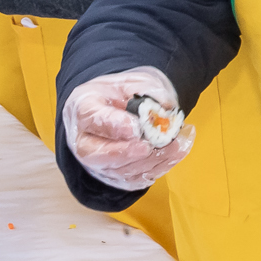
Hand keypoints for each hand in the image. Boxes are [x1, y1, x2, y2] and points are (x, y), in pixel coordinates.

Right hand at [63, 68, 191, 188]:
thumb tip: (166, 105)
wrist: (121, 109)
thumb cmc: (123, 94)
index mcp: (83, 108)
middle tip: (148, 147)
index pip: (92, 118)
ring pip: (119, 170)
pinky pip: (135, 179)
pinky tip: (177, 153)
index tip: (135, 128)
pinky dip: (158, 167)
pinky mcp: (116, 176)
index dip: (113, 125)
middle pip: (97, 153)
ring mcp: (98, 163)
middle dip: (125, 152)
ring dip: (149, 161)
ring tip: (176, 145)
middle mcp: (84, 140)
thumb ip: (147, 90)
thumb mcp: (134, 81)